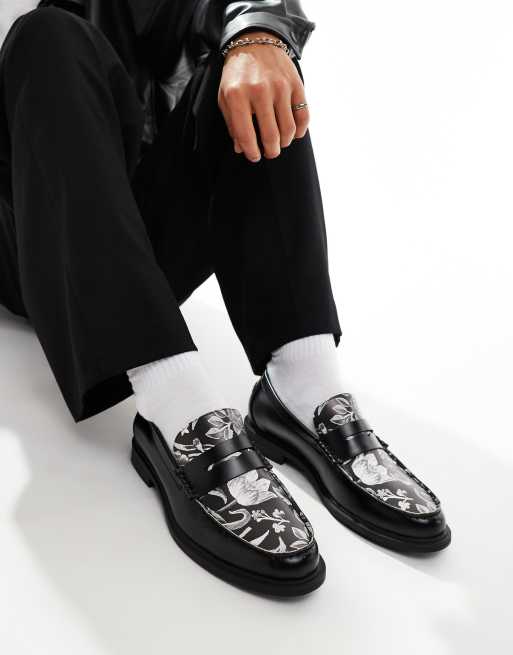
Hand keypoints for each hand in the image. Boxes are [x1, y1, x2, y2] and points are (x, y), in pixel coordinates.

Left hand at [218, 31, 309, 161]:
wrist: (255, 42)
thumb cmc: (238, 74)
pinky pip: (303, 116)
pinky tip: (294, 133)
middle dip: (271, 151)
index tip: (254, 156)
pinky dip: (300, 130)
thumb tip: (242, 148)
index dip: (251, 152)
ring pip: (288, 129)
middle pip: (271, 135)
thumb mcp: (225, 96)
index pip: (246, 135)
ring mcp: (280, 87)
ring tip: (280, 143)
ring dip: (285, 142)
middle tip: (270, 153)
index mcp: (237, 95)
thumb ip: (232, 123)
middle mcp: (260, 91)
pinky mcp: (295, 85)